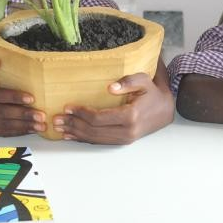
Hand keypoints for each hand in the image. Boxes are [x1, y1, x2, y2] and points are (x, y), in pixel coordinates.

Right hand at [0, 59, 45, 135]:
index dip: (15, 97)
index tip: (32, 98)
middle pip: (4, 113)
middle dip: (24, 115)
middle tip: (41, 116)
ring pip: (4, 126)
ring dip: (24, 126)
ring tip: (40, 126)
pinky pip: (2, 133)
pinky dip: (17, 132)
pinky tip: (30, 130)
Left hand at [53, 72, 174, 143]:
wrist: (166, 110)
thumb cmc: (153, 93)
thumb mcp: (144, 80)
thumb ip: (128, 82)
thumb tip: (110, 88)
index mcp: (130, 116)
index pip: (98, 118)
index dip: (81, 113)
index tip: (67, 106)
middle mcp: (127, 132)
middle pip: (93, 131)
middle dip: (73, 125)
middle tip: (56, 119)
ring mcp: (125, 139)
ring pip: (95, 139)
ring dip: (75, 133)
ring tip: (59, 127)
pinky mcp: (122, 141)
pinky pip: (100, 141)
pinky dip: (84, 139)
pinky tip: (72, 136)